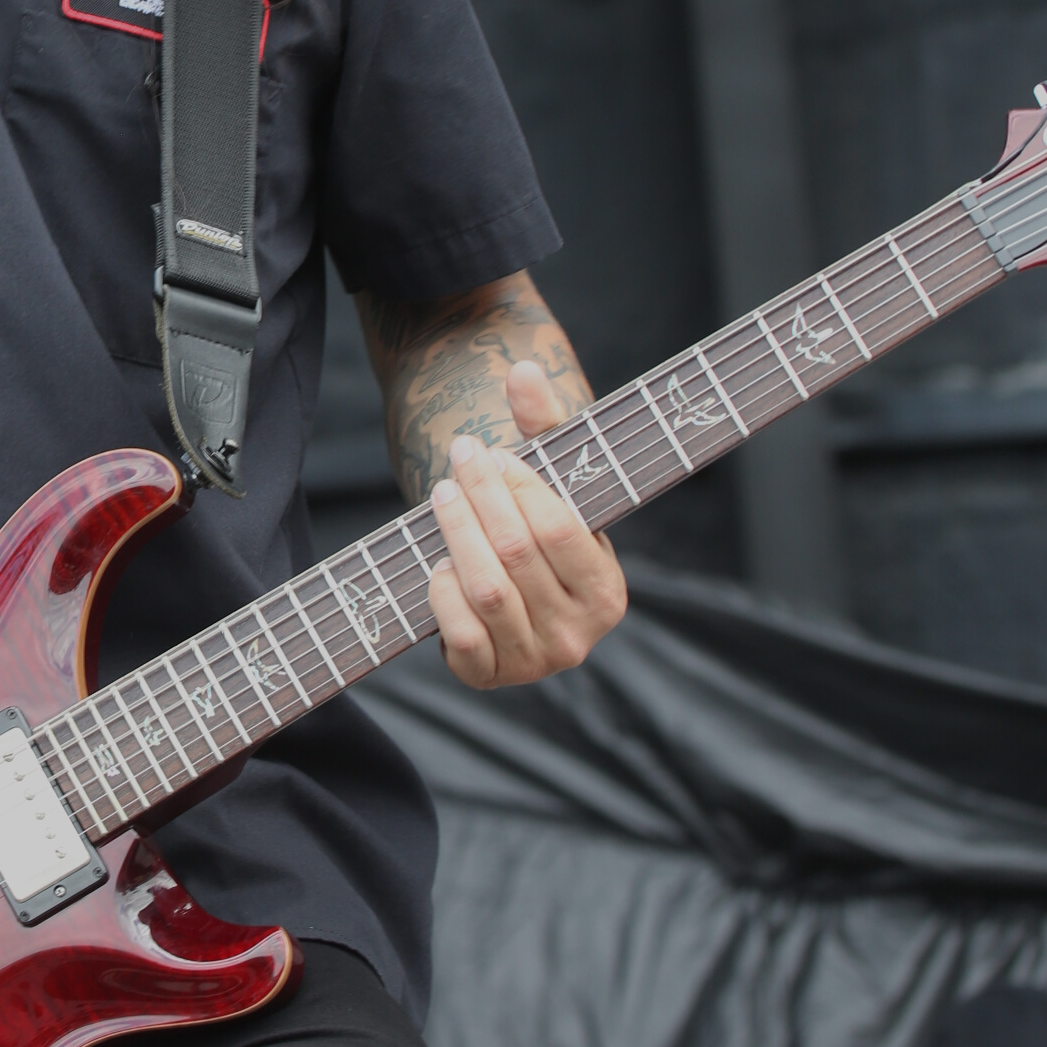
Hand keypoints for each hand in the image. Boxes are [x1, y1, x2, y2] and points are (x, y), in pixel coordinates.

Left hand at [425, 357, 628, 687]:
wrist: (505, 592)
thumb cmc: (535, 527)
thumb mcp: (553, 480)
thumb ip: (545, 425)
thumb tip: (523, 368)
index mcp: (607, 593)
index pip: (559, 529)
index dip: (517, 486)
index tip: (493, 451)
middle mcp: (578, 638)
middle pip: (515, 553)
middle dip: (480, 496)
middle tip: (460, 457)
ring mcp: (533, 663)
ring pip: (485, 589)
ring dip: (456, 532)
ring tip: (443, 495)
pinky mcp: (489, 678)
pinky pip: (461, 635)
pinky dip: (443, 594)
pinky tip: (440, 561)